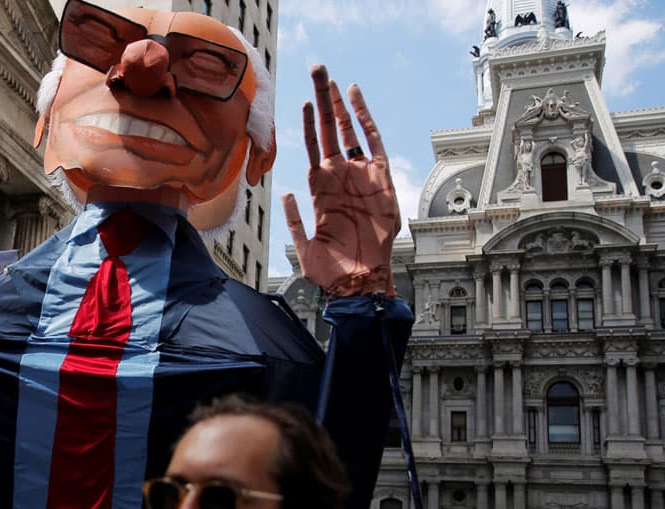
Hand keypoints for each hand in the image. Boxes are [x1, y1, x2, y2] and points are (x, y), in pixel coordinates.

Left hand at [281, 65, 400, 297]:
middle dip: (322, 100)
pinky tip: (353, 95)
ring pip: (348, 129)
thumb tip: (284, 193)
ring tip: (329, 77)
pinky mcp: (380, 178)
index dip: (307, 124)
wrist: (360, 281)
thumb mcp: (303, 247)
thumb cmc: (333, 271)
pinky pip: (372, 140)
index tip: (300, 100)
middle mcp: (341, 177)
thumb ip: (293, 221)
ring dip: (338, 103)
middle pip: (329, 130)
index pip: (313, 148)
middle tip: (316, 71)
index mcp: (322, 190)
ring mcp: (360, 175)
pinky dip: (363, 117)